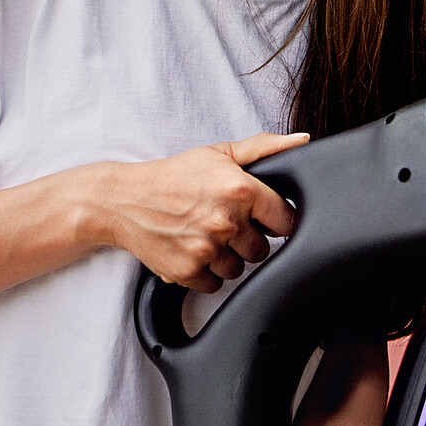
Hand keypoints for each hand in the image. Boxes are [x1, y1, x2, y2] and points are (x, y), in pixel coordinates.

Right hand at [93, 133, 305, 293]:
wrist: (124, 200)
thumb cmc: (173, 176)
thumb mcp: (218, 153)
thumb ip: (264, 148)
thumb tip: (301, 140)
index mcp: (240, 190)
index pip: (285, 221)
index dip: (274, 220)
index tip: (261, 218)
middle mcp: (225, 220)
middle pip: (262, 250)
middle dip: (247, 240)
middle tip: (225, 224)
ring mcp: (206, 249)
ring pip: (239, 269)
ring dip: (226, 258)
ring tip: (205, 236)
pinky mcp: (188, 271)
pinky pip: (215, 284)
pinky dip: (205, 273)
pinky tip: (192, 250)